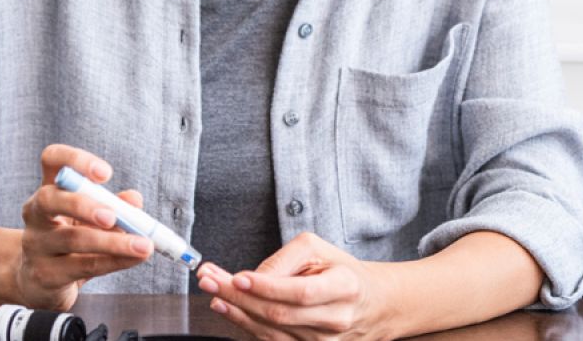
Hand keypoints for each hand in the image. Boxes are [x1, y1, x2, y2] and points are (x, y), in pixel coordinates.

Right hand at [12, 143, 152, 309]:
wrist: (39, 280)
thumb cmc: (71, 240)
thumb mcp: (91, 218)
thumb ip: (114, 205)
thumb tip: (135, 199)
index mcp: (49, 188)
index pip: (52, 159)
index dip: (75, 160)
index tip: (106, 174)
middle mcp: (36, 213)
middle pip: (49, 199)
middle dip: (83, 205)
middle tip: (113, 216)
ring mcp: (36, 245)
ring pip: (72, 239)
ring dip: (113, 242)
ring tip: (143, 245)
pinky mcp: (44, 274)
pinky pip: (83, 266)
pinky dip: (114, 261)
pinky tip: (134, 258)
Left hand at [195, 232, 397, 340]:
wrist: (372, 304)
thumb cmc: (342, 273)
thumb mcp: (319, 250)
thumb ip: (285, 260)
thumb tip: (252, 277)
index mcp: (345, 287)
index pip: (300, 292)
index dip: (266, 287)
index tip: (237, 277)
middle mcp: (336, 319)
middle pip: (279, 314)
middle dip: (238, 297)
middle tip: (210, 280)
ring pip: (271, 332)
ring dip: (236, 313)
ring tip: (213, 293)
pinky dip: (246, 326)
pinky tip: (229, 310)